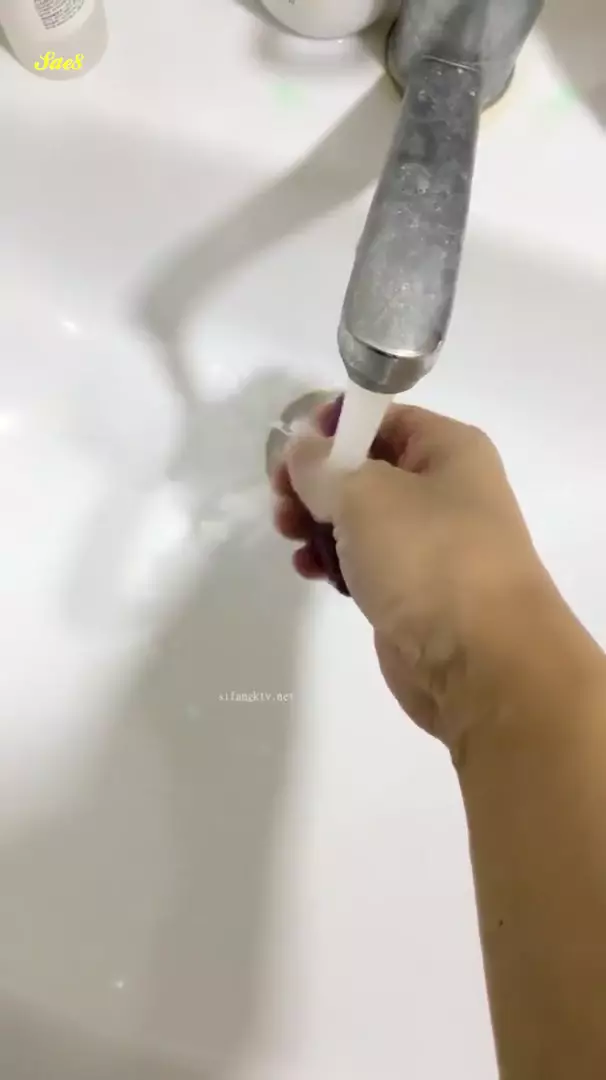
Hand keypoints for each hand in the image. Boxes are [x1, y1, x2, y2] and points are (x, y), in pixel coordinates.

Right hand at [272, 401, 546, 754]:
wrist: (481, 661)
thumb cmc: (428, 559)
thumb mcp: (365, 495)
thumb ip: (322, 466)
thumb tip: (301, 449)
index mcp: (447, 449)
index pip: (382, 417)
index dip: (332, 426)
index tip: (290, 449)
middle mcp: (443, 490)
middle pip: (364, 468)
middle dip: (316, 482)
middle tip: (281, 501)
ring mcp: (429, 544)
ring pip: (359, 518)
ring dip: (318, 524)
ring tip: (291, 538)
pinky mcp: (412, 590)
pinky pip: (364, 560)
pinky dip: (335, 561)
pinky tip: (311, 572)